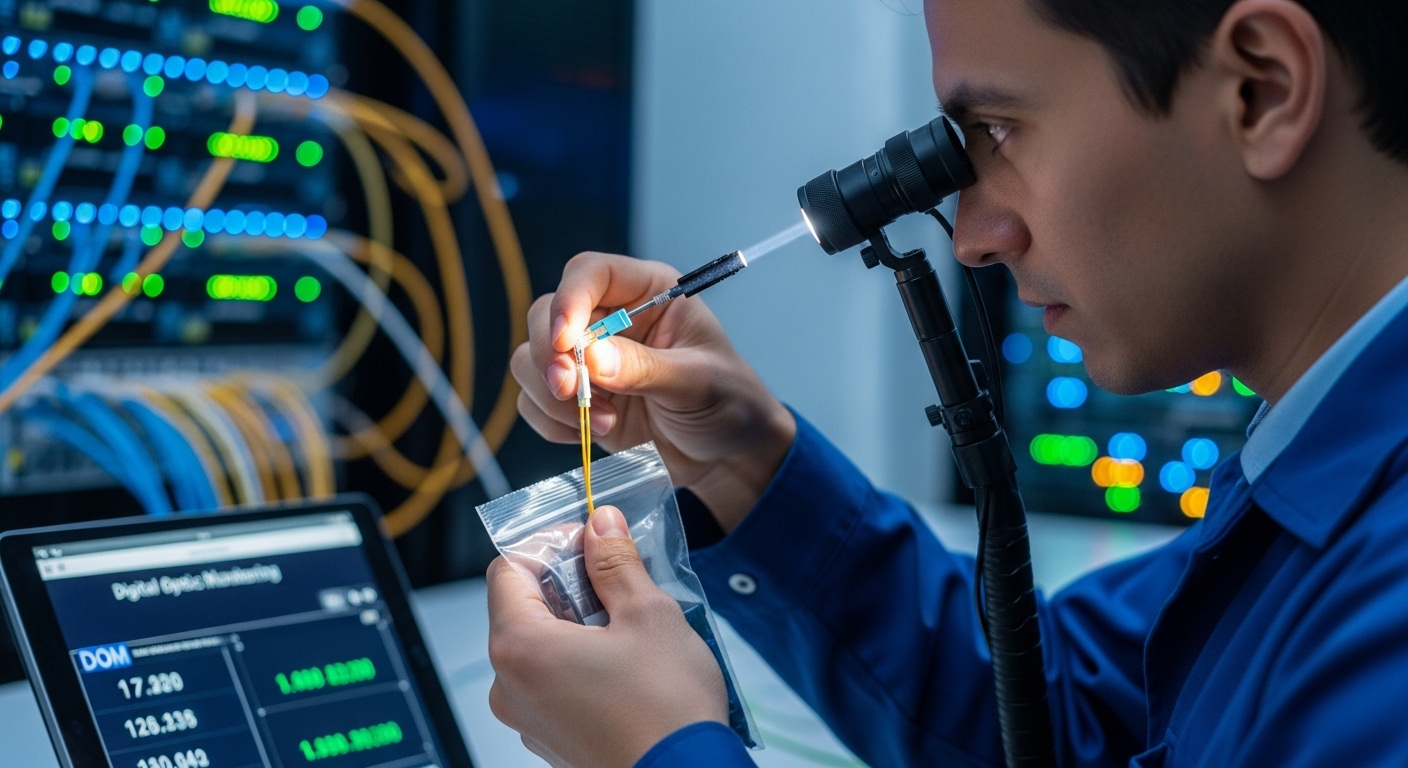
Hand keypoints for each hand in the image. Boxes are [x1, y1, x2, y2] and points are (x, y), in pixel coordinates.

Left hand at [487, 505, 728, 766]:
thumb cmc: (666, 709)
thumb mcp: (647, 614)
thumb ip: (615, 563)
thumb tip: (601, 526)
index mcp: (520, 648)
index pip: (508, 569)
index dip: (549, 544)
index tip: (590, 539)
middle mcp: (509, 687)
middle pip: (522, 608)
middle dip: (569, 583)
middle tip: (619, 577)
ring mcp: (528, 719)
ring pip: (541, 647)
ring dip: (579, 623)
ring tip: (630, 622)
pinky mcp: (552, 739)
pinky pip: (554, 683)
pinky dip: (581, 661)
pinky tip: (627, 663)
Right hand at [512, 252, 795, 530]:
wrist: (728, 457)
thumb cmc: (729, 404)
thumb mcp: (698, 382)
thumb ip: (645, 368)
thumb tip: (592, 358)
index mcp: (649, 293)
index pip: (591, 274)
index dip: (569, 301)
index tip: (565, 341)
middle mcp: (612, 319)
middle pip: (546, 314)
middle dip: (551, 356)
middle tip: (573, 391)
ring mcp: (590, 360)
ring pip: (531, 359)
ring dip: (554, 395)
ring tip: (603, 423)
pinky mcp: (578, 399)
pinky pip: (534, 401)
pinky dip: (551, 421)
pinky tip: (595, 434)